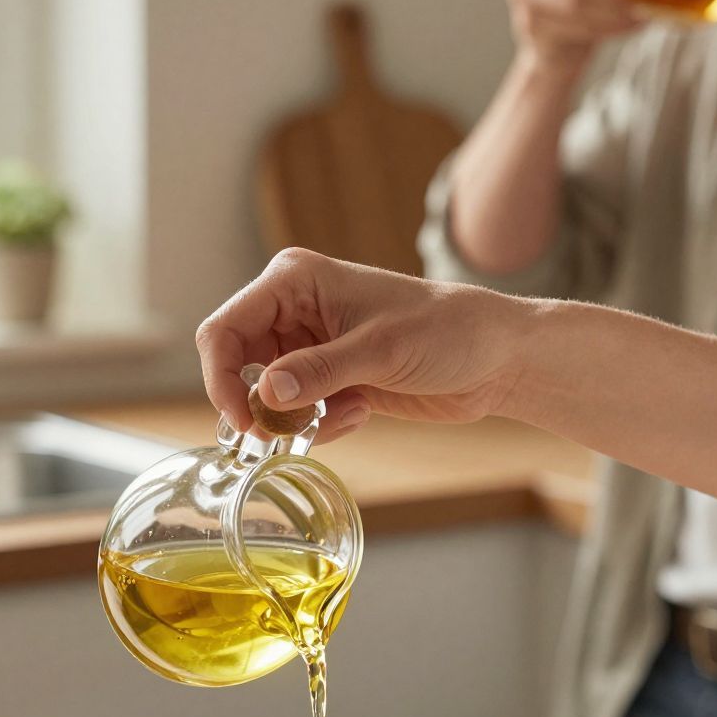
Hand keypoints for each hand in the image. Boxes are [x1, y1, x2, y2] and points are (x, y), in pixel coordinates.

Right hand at [195, 250, 526, 439]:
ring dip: (296, 419)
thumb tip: (265, 394)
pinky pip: (296, 412)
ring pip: (266, 396)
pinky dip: (320, 424)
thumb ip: (319, 372)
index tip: (244, 421)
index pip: (224, 328)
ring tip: (347, 413)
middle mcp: (293, 309)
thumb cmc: (446, 331)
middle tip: (284, 435)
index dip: (221, 378)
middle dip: (259, 405)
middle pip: (236, 366)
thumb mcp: (380, 351)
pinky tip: (361, 412)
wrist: (495, 358)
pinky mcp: (328, 377)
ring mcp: (309, 345)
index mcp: (294, 280)